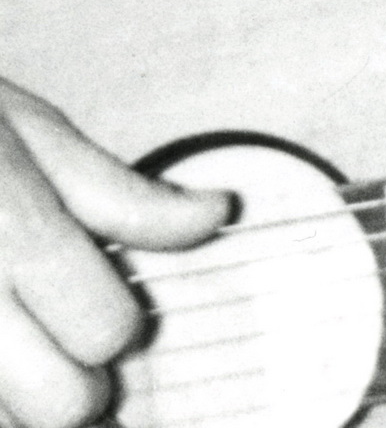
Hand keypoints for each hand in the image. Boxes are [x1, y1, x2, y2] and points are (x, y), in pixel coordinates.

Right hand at [0, 79, 229, 427]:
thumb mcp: (33, 132)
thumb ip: (124, 193)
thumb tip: (217, 215)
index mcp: (11, 228)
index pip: (104, 327)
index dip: (115, 318)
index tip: (98, 292)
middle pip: (58, 405)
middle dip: (75, 382)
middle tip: (57, 332)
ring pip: (3, 421)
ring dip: (18, 397)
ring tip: (13, 337)